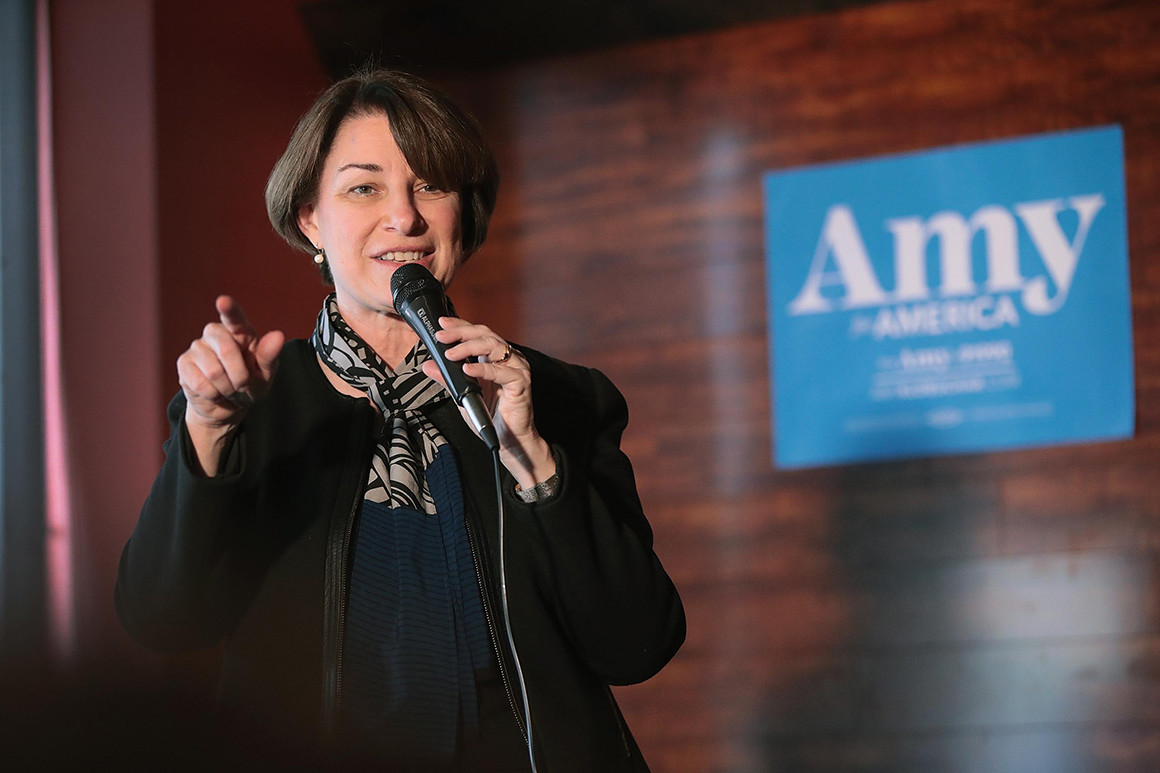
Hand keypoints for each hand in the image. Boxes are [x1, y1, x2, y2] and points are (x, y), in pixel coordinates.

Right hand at [176, 295, 283, 474]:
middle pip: (227, 351)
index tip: (223, 301)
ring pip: (214, 371)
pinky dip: (214, 395)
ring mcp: (198, 347)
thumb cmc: (251, 384)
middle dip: (240, 377)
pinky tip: (214, 392)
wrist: (228, 406)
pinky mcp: (184, 363)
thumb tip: (278, 335)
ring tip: (229, 389)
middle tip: (243, 386)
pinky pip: (201, 383)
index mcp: (241, 332)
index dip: (229, 310)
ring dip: (228, 389)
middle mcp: (216, 333)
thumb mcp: (265, 374)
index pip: (235, 318)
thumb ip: (270, 355)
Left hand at [423, 317, 554, 488]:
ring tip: (451, 354)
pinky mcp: (521, 383)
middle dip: (462, 333)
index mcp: (495, 359)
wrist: (508, 440)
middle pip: (486, 334)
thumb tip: (430, 366)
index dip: (460, 326)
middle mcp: (508, 360)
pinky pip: (502, 371)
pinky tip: (467, 369)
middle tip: (442, 337)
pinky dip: (483, 368)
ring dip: (470, 347)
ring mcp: (517, 369)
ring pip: (495, 346)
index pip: (478, 334)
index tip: (442, 325)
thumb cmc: (491, 417)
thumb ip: (448, 379)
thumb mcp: (462, 395)